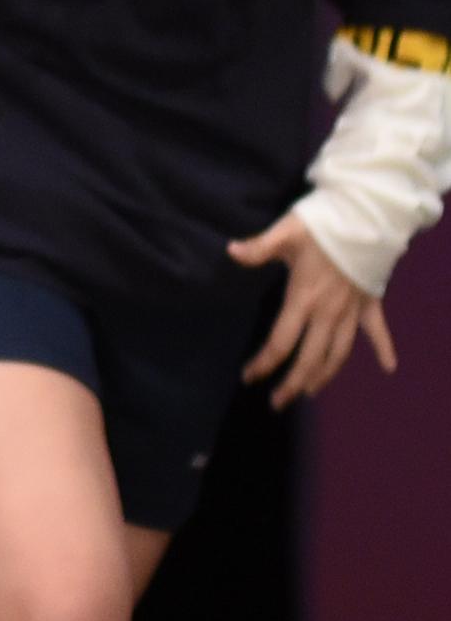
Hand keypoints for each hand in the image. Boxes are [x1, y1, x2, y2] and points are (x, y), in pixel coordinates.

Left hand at [229, 212, 394, 401]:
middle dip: (293, 384)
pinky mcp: (370, 303)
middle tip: (278, 403)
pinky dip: (384, 349)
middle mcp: (329, 313)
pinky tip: (389, 368)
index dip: (263, 363)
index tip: (248, 377)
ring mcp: (352, 311)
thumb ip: (259, 247)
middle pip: (311, 359)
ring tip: (311, 392)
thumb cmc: (325, 224)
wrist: (369, 217)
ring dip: (326, 375)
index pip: (280, 342)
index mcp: (304, 299)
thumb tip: (231, 250)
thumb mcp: (287, 232)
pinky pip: (378, 331)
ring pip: (340, 353)